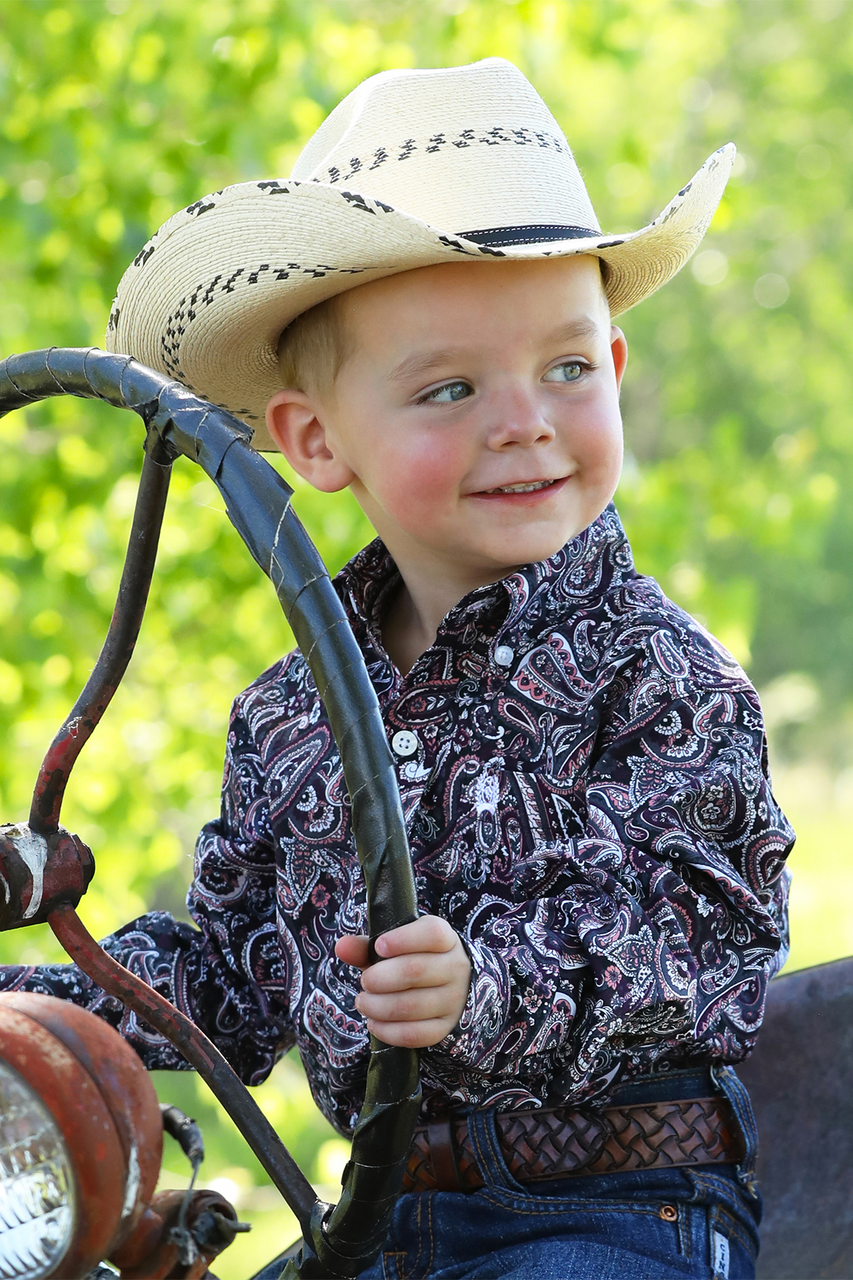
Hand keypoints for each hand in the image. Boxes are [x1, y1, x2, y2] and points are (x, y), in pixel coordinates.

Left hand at [335, 916, 471, 1048]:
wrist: (447, 988)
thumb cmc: (413, 961)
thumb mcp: (395, 948)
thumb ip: (367, 946)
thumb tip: (341, 946)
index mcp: (445, 939)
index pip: (431, 933)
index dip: (403, 939)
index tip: (379, 945)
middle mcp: (455, 967)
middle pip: (416, 970)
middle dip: (380, 978)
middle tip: (364, 981)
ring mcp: (453, 1000)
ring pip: (412, 1006)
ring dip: (378, 1006)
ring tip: (363, 1002)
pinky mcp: (445, 1027)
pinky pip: (415, 1034)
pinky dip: (388, 1031)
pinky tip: (374, 1023)